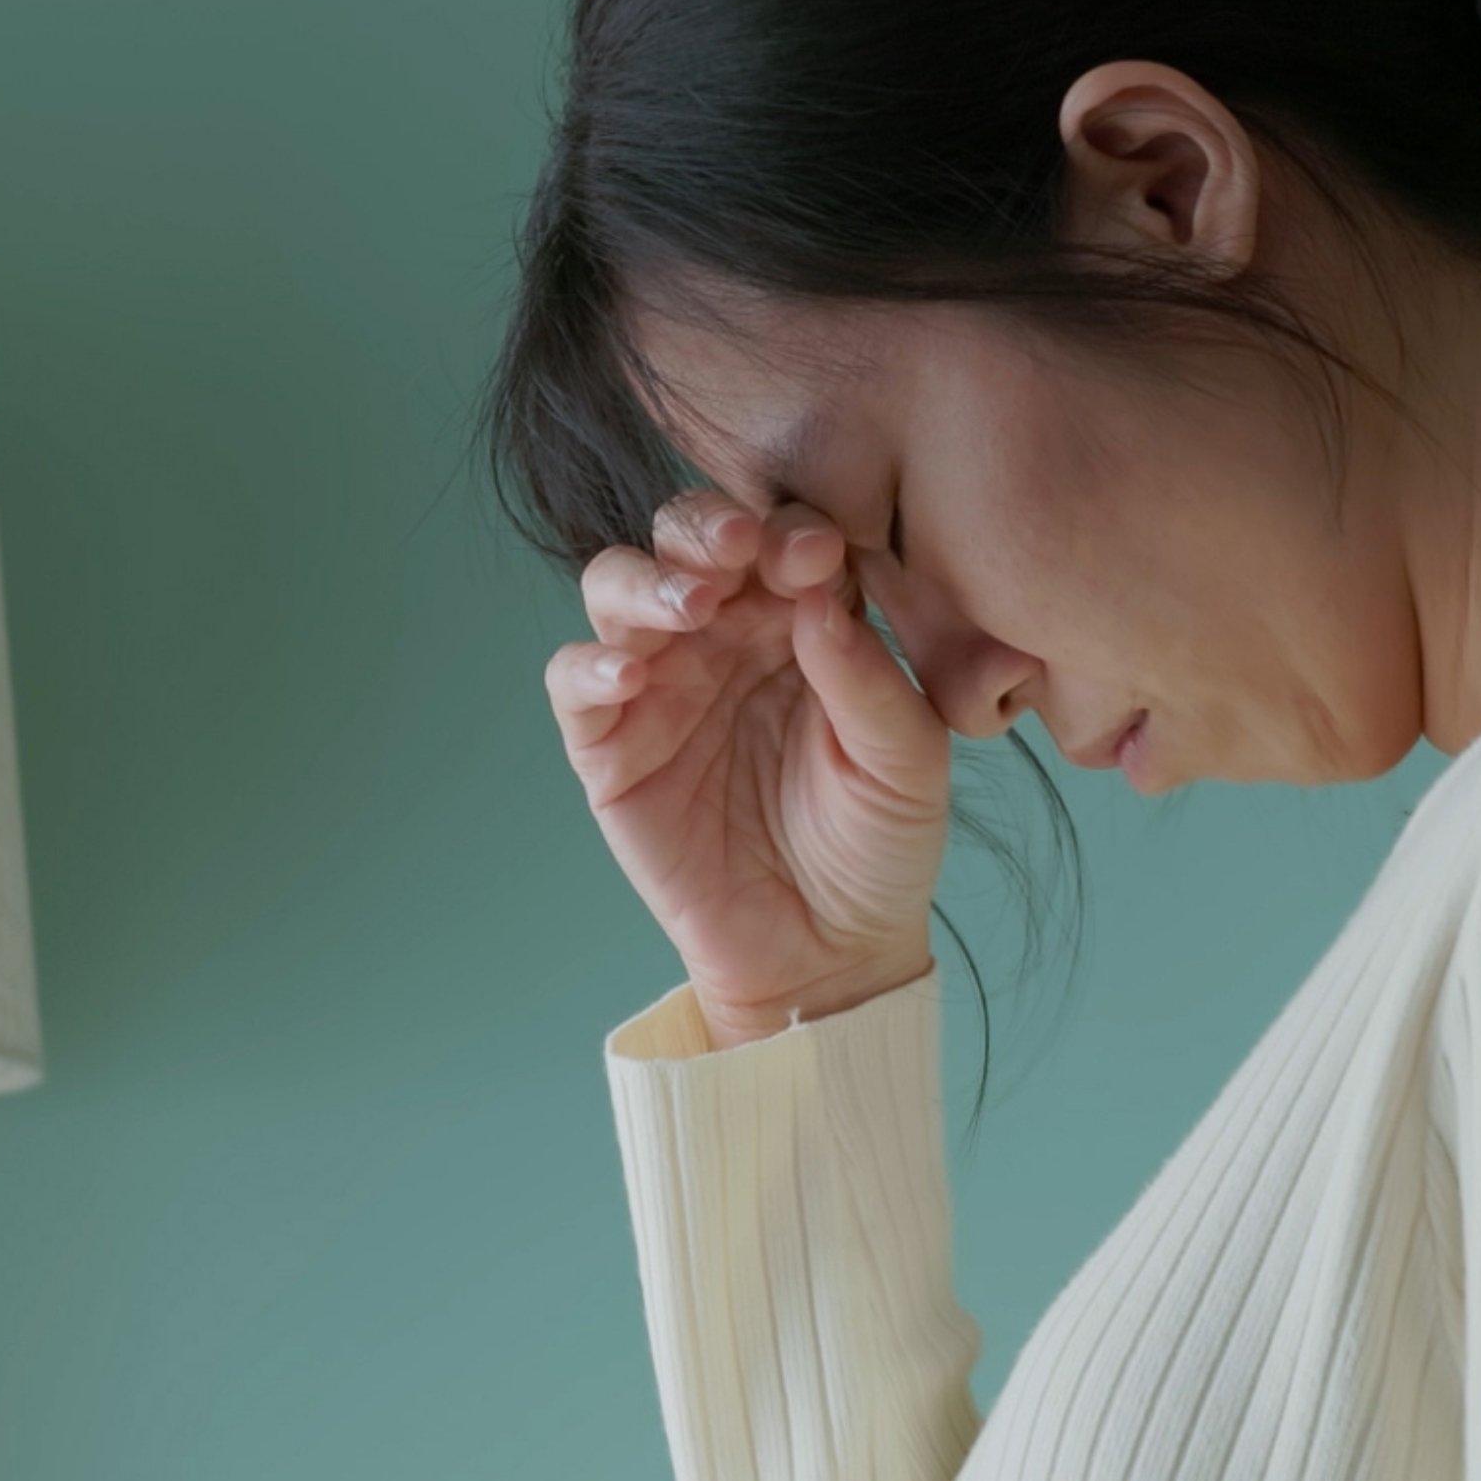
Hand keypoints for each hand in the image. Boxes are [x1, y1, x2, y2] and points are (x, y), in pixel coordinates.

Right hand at [551, 489, 949, 1036]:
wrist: (831, 952)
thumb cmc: (878, 846)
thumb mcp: (904, 764)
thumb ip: (868, 679)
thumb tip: (817, 591)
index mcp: (802, 618)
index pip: (783, 542)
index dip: (792, 536)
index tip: (817, 555)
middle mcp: (725, 634)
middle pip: (689, 540)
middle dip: (705, 528)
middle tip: (736, 545)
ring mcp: (662, 682)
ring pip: (621, 586)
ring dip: (648, 580)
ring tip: (692, 606)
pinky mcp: (610, 743)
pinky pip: (575, 680)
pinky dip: (591, 664)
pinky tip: (631, 674)